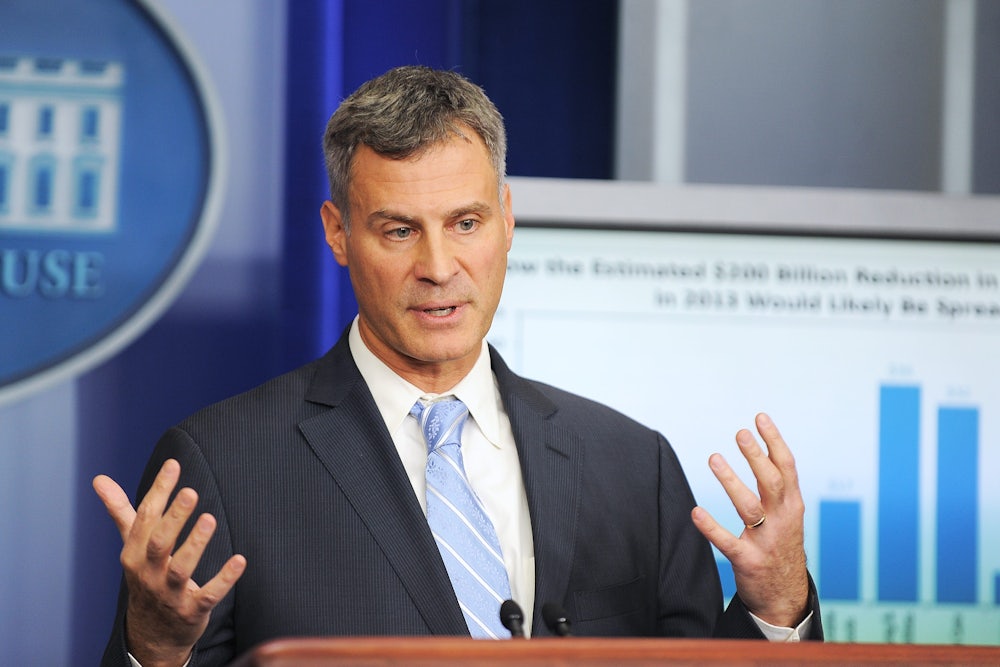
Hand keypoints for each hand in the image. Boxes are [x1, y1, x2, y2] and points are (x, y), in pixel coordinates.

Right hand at [93, 459, 245, 666]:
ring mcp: (170, 593)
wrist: (151, 633)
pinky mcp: (192, 610)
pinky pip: (209, 595)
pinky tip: (240, 560)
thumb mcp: (131, 546)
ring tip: (210, 519)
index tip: (174, 465)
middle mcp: (149, 573)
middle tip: (191, 492)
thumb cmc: (145, 577)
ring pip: (181, 568)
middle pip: (159, 543)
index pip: (145, 518)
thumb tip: (99, 480)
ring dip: (195, 544)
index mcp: (134, 554)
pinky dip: (224, 579)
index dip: (159, 491)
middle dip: (174, 518)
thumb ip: (121, 512)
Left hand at [690, 413, 808, 627]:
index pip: (787, 467)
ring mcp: (766, 541)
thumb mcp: (788, 515)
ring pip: (749, 507)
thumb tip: (764, 449)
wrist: (786, 597)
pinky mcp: (748, 561)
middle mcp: (783, 520)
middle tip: (740, 433)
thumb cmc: (781, 547)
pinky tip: (695, 513)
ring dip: (731, 481)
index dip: (774, 441)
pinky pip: (727, 542)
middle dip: (756, 456)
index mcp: (792, 506)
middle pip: (771, 482)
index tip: (760, 417)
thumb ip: (778, 487)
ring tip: (714, 458)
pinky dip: (711, 527)